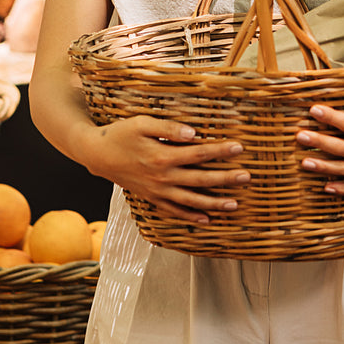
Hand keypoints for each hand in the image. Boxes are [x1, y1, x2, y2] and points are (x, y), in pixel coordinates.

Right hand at [77, 116, 249, 223]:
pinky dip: (190, 216)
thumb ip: (168, 128)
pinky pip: (174, 211)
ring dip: (213, 203)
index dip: (219, 151)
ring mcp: (157, 191)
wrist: (96, 155)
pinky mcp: (151, 198)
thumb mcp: (142, 123)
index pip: (198, 154)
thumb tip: (194, 133)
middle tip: (247, 177)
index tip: (239, 148)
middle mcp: (162, 177)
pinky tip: (206, 220)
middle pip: (200, 180)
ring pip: (190, 200)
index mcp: (162, 156)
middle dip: (225, 179)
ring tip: (234, 205)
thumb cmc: (120, 134)